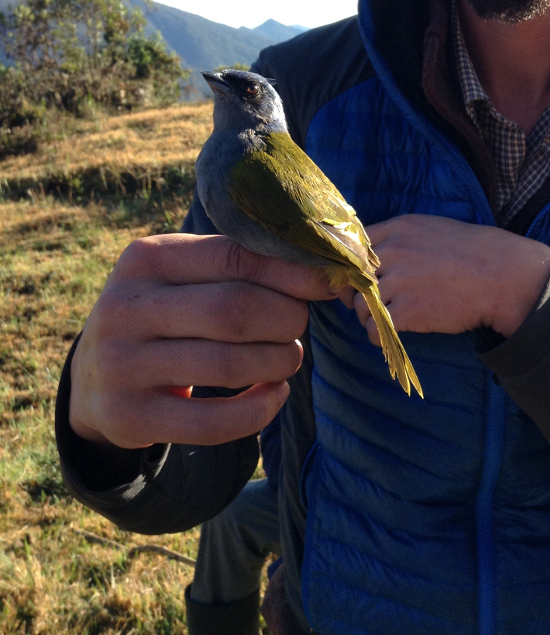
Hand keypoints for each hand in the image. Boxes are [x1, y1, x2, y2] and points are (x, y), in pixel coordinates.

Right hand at [69, 233, 337, 449]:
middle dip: (286, 319)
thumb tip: (322, 272)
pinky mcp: (129, 417)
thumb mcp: (183, 276)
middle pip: (234, 311)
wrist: (93, 378)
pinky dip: (258, 410)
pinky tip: (274, 395)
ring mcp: (121, 365)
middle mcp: (126, 307)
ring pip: (228, 366)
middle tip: (299, 325)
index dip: (290, 272)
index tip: (326, 284)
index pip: (234, 257)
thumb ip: (239, 265)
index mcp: (146, 258)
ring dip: (277, 363)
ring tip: (288, 358)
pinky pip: (211, 422)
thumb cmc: (163, 314)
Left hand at [343, 214, 549, 339]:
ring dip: (368, 316)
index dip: (351, 266)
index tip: (357, 279)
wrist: (501, 276)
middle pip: (352, 277)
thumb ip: (399, 238)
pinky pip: (373, 328)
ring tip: (385, 319)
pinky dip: (377, 335)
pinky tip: (390, 333)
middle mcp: (394, 252)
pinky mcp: (408, 311)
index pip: (352, 246)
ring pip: (359, 305)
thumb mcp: (431, 229)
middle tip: (368, 303)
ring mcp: (400, 281)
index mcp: (398, 229)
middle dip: (355, 293)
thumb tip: (372, 255)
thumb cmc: (471, 252)